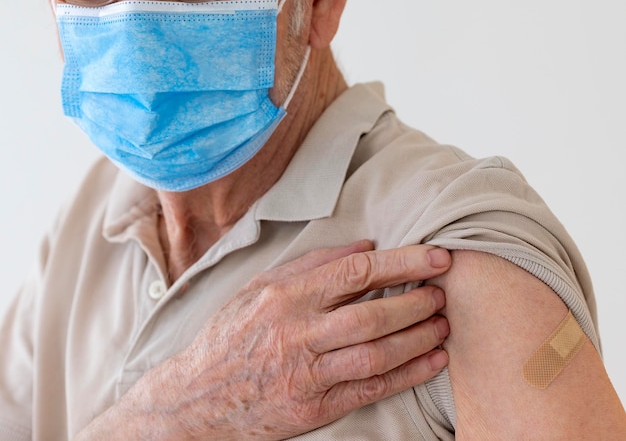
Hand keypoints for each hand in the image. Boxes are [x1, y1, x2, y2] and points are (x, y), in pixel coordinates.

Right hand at [79, 241, 449, 439]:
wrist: (197, 398)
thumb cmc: (231, 333)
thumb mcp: (260, 285)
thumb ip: (313, 262)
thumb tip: (365, 246)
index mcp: (285, 296)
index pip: (357, 273)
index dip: (403, 262)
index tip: (436, 256)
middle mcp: (298, 334)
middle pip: (373, 315)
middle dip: (417, 300)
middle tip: (443, 290)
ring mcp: (307, 375)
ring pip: (377, 354)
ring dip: (418, 337)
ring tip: (442, 322)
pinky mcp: (314, 408)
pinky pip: (371, 389)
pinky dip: (407, 374)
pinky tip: (431, 360)